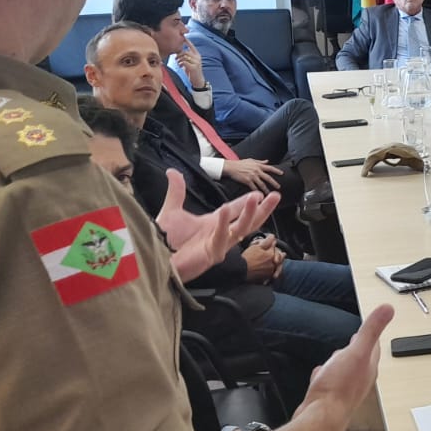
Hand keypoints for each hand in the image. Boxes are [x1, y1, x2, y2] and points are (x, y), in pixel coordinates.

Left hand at [157, 171, 279, 281]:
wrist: (155, 259)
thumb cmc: (164, 240)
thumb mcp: (172, 211)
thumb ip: (176, 192)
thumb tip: (172, 171)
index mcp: (213, 223)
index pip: (235, 210)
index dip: (247, 202)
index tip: (260, 193)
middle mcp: (220, 234)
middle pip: (247, 221)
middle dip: (262, 209)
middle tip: (275, 195)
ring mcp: (218, 245)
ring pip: (241, 229)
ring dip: (250, 214)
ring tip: (256, 198)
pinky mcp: (212, 255)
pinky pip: (221, 238)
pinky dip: (223, 223)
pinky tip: (225, 209)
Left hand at [175, 41, 205, 87]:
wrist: (198, 81)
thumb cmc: (192, 71)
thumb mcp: (190, 62)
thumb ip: (186, 57)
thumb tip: (178, 52)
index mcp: (197, 55)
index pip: (192, 46)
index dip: (187, 41)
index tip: (183, 37)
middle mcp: (198, 57)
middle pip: (185, 51)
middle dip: (179, 54)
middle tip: (175, 58)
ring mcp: (196, 62)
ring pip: (184, 56)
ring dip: (179, 59)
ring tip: (178, 63)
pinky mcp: (194, 67)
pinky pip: (184, 62)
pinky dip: (180, 64)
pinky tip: (180, 66)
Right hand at [222, 157, 281, 192]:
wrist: (231, 167)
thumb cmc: (240, 163)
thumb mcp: (251, 160)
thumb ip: (260, 161)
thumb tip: (267, 161)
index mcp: (258, 166)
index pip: (270, 168)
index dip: (276, 171)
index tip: (282, 173)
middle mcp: (256, 171)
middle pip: (268, 178)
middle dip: (274, 183)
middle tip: (278, 187)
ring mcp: (252, 176)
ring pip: (262, 184)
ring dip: (266, 189)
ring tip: (269, 193)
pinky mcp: (247, 181)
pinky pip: (254, 187)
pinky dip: (257, 192)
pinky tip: (260, 195)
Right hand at [299, 304, 394, 421]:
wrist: (320, 418)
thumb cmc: (338, 387)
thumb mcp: (356, 352)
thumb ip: (370, 330)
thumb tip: (388, 309)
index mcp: (368, 367)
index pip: (374, 347)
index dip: (371, 335)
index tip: (370, 326)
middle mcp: (359, 380)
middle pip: (360, 360)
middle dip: (357, 348)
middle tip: (356, 339)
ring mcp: (344, 391)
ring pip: (345, 372)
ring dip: (342, 362)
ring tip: (339, 356)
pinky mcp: (328, 399)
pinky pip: (328, 383)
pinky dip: (326, 376)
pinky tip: (320, 375)